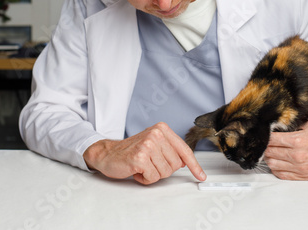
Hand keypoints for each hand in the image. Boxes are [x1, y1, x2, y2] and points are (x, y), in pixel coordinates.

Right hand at [83, 122, 206, 184]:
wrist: (107, 153)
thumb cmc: (131, 151)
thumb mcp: (154, 144)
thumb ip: (170, 150)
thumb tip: (186, 162)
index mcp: (162, 129)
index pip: (184, 150)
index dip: (194, 165)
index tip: (201, 175)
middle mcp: (156, 134)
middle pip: (176, 164)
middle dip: (164, 169)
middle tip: (150, 163)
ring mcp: (148, 145)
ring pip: (165, 172)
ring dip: (153, 174)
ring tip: (142, 166)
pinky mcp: (140, 157)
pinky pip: (153, 177)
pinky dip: (145, 179)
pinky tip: (136, 170)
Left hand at [264, 118, 307, 179]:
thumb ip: (295, 125)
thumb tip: (281, 124)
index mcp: (298, 140)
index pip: (271, 139)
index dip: (265, 136)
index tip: (263, 134)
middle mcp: (298, 155)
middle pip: (270, 152)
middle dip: (265, 147)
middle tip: (264, 143)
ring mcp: (301, 168)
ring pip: (273, 165)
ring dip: (269, 158)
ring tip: (270, 152)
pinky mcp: (305, 176)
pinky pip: (283, 175)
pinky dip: (276, 169)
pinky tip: (277, 163)